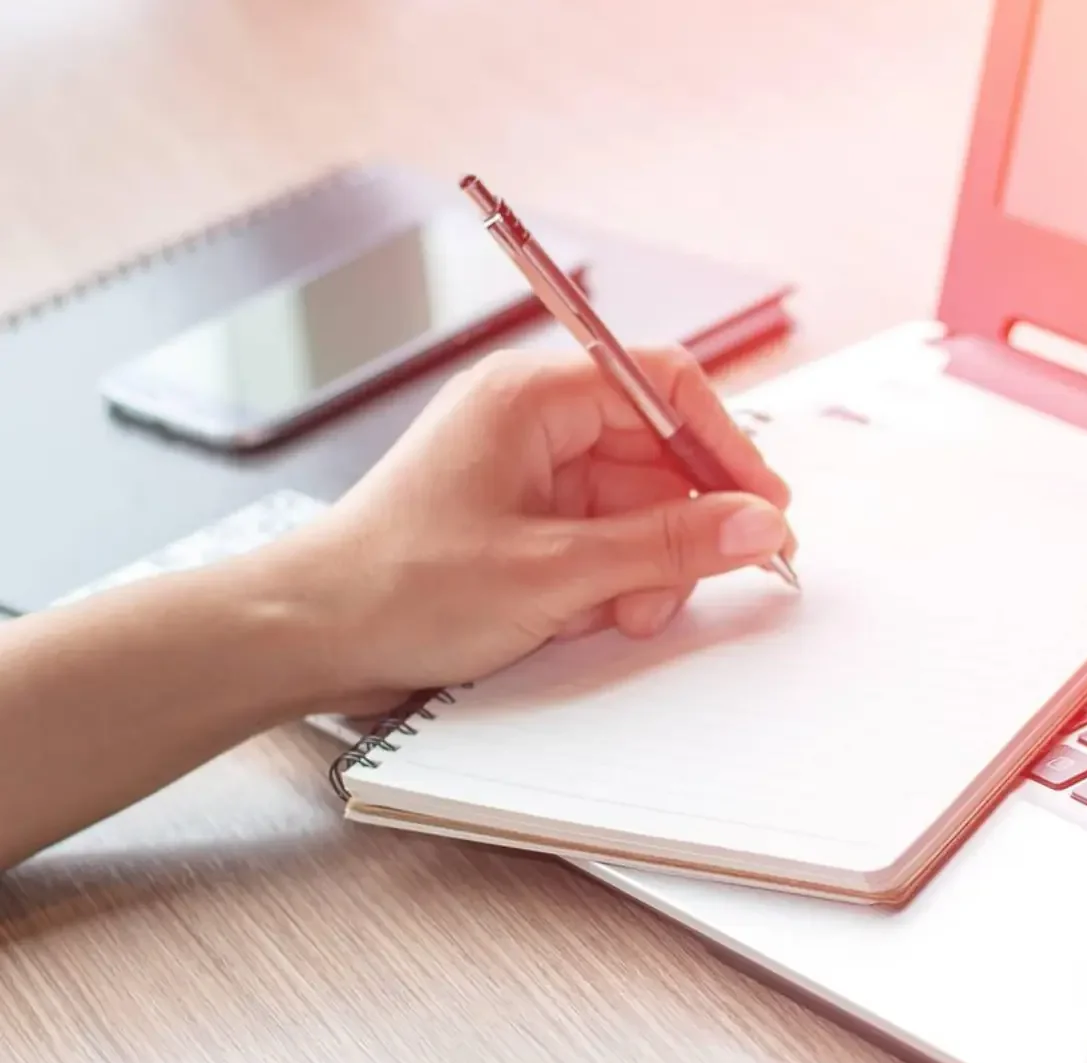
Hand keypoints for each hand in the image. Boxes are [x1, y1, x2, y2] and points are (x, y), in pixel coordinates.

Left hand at [272, 345, 793, 713]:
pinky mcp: (521, 520)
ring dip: (644, 566)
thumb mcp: (556, 573)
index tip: (763, 506)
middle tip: (681, 587)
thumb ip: (669, 545)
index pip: (664, 385)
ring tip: (614, 614)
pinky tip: (584, 617)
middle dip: (679, 528)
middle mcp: (532, 421)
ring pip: (636, 507)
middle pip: (657, 455)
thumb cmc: (397, 586)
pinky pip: (602, 538)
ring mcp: (526, 472)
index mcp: (531, 397)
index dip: (725, 444)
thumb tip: (757, 523)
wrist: (306, 637)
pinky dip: (610, 581)